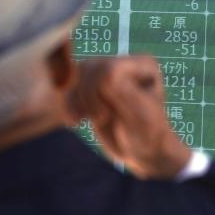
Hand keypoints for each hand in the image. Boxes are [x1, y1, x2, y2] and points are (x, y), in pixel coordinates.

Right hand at [68, 55, 191, 179]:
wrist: (141, 152)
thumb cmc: (147, 135)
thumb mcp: (140, 115)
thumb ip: (124, 92)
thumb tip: (106, 74)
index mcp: (143, 64)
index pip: (108, 68)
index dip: (101, 93)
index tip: (109, 115)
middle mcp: (126, 62)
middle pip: (90, 68)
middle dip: (89, 97)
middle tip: (101, 119)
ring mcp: (108, 71)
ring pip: (77, 73)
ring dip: (76, 100)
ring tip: (87, 119)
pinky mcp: (93, 82)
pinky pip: (69, 82)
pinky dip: (67, 102)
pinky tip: (76, 119)